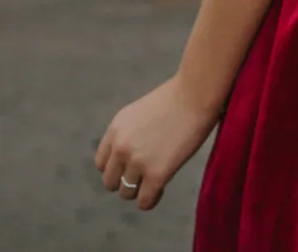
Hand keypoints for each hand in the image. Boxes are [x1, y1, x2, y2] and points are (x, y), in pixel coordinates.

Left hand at [95, 75, 217, 210]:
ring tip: (155, 180)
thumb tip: (128, 159)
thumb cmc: (175, 99)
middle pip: (110, 182)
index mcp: (115, 129)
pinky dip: (152, 199)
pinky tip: (163, 187)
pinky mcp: (156, 175)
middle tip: (144, 174)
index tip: (131, 165)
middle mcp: (121, 147)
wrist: (195, 95)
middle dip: (125, 180)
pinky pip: (144, 202)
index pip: (101, 163)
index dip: (116, 167)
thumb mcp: (140, 112)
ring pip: (126, 194)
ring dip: (139, 190)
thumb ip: (129, 134)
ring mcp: (137, 162)